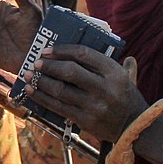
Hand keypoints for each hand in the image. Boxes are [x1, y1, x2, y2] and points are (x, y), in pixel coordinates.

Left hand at [25, 49, 147, 142]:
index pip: (84, 54)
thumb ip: (108, 58)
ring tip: (28, 75)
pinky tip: (31, 91)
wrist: (135, 127)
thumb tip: (92, 36)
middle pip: (70, 72)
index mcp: (114, 72)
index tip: (47, 49)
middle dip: (49, 66)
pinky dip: (42, 98)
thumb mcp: (125, 75)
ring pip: (61, 90)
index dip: (62, 50)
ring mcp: (94, 106)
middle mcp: (105, 88)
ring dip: (41, 82)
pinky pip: (58, 107)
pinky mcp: (85, 121)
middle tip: (36, 62)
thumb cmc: (125, 96)